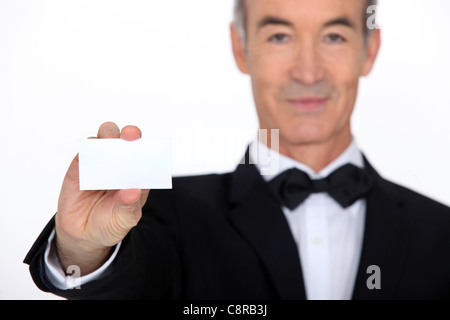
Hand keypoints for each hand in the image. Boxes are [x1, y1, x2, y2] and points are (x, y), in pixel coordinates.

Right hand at [55, 122, 149, 274]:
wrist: (84, 235)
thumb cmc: (111, 222)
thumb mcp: (125, 219)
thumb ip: (129, 206)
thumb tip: (133, 191)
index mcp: (137, 174)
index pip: (144, 153)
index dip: (147, 145)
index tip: (148, 144)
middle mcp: (120, 163)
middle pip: (124, 139)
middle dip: (129, 133)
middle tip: (129, 135)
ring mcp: (100, 162)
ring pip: (103, 139)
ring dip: (107, 135)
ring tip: (110, 142)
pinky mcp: (79, 167)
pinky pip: (83, 153)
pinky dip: (87, 151)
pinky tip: (91, 156)